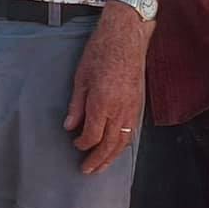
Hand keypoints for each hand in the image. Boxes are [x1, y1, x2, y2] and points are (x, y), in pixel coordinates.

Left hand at [64, 7, 149, 174]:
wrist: (126, 36)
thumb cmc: (101, 52)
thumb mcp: (80, 78)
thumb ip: (76, 106)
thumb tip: (69, 126)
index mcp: (102, 104)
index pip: (92, 136)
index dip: (83, 145)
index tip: (75, 145)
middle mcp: (119, 110)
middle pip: (110, 145)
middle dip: (98, 160)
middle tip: (88, 171)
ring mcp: (132, 108)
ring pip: (124, 141)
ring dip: (113, 157)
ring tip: (103, 166)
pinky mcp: (139, 103)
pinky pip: (132, 131)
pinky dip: (124, 144)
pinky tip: (118, 148)